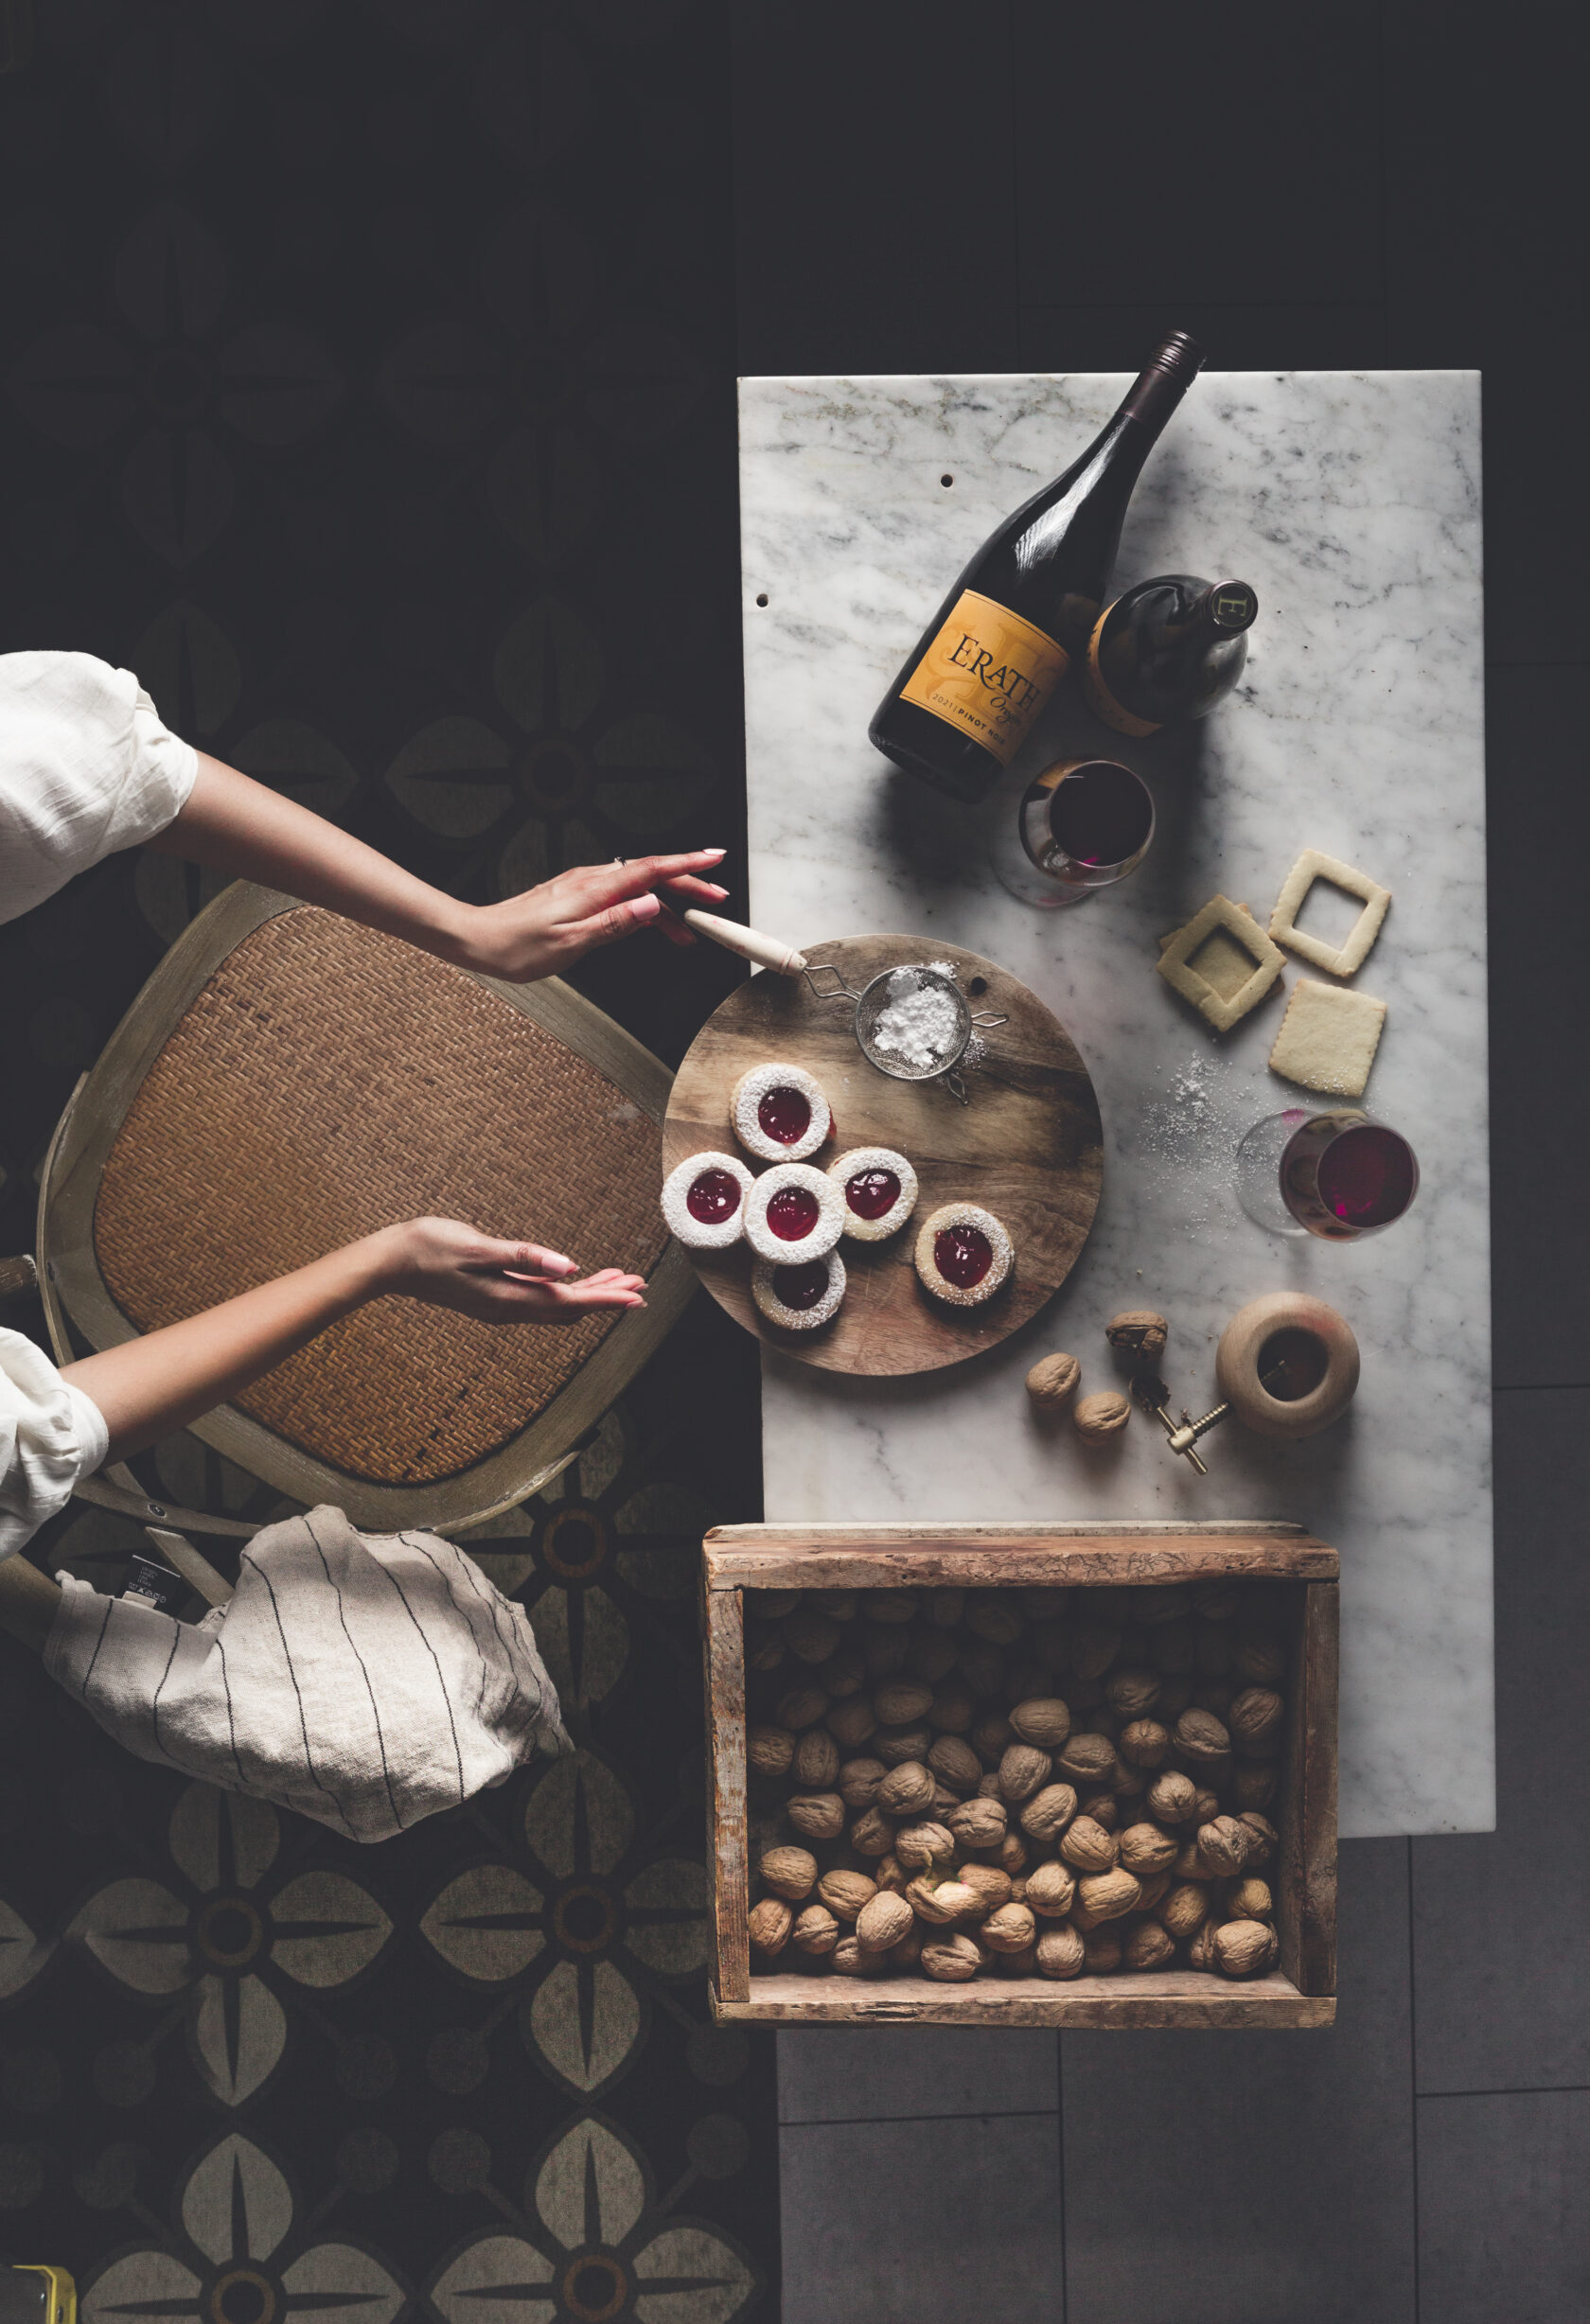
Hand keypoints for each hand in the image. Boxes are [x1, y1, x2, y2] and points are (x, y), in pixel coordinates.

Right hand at [375, 1218, 645, 1323]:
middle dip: (606, 1298)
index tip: (636, 1294)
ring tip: (617, 1282)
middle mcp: (507, 1309)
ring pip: (556, 1306)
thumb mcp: (478, 1247)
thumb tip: (568, 1268)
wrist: (389, 1262)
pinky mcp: (492, 1297)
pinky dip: (564, 1291)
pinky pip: (539, 1301)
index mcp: (507, 1299)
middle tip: (638, 1287)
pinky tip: (572, 1281)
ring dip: (588, 1295)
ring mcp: (499, 1306)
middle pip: (569, 1308)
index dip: (606, 1298)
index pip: (569, 1301)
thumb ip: (524, 1257)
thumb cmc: (429, 1247)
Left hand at [456, 851, 729, 980]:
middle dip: (687, 886)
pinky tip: (652, 924)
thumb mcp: (570, 944)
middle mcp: (590, 882)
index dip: (686, 866)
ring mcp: (583, 888)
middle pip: (649, 877)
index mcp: (593, 890)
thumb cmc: (516, 947)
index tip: (714, 861)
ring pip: (637, 889)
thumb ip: (614, 924)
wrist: (478, 939)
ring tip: (689, 929)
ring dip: (667, 905)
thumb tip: (650, 908)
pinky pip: (621, 896)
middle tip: (715, 901)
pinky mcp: (576, 897)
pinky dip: (644, 909)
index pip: (649, 871)